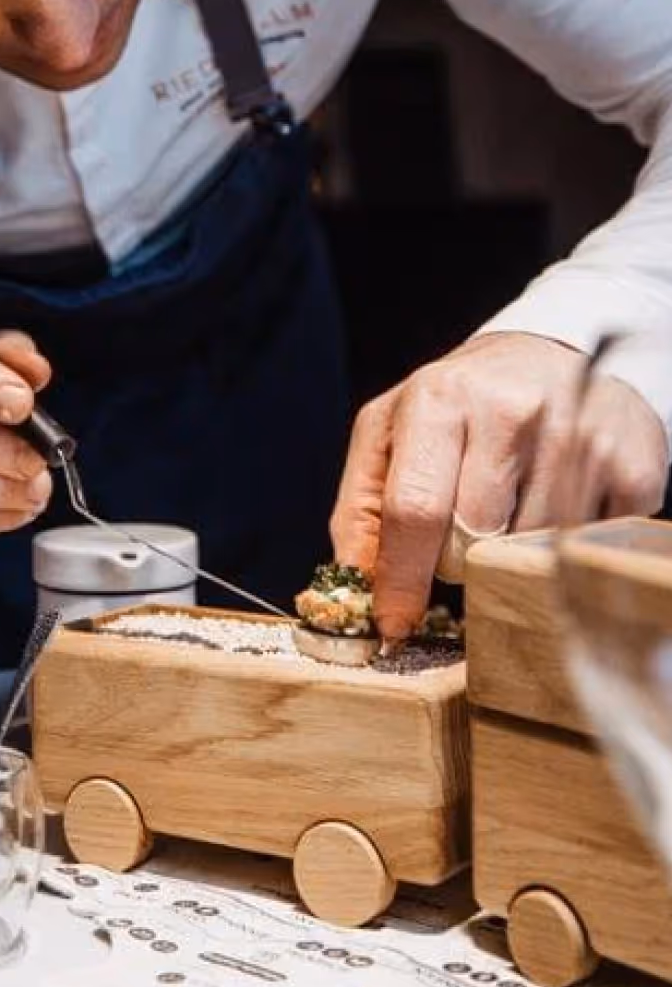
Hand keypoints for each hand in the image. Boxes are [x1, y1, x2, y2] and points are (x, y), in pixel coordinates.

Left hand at [329, 332, 668, 640]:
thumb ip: (361, 511)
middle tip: (465, 526)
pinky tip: (558, 502)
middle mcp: (512, 408)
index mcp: (440, 398)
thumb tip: (354, 590)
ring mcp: (579, 434)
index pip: (414, 510)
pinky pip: (582, 550)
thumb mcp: (390, 435)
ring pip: (527, 553)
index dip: (401, 580)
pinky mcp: (631, 466)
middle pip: (473, 542)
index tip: (394, 626)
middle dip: (458, 557)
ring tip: (512, 506)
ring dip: (511, 553)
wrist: (548, 361)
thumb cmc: (458, 408)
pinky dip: (563, 546)